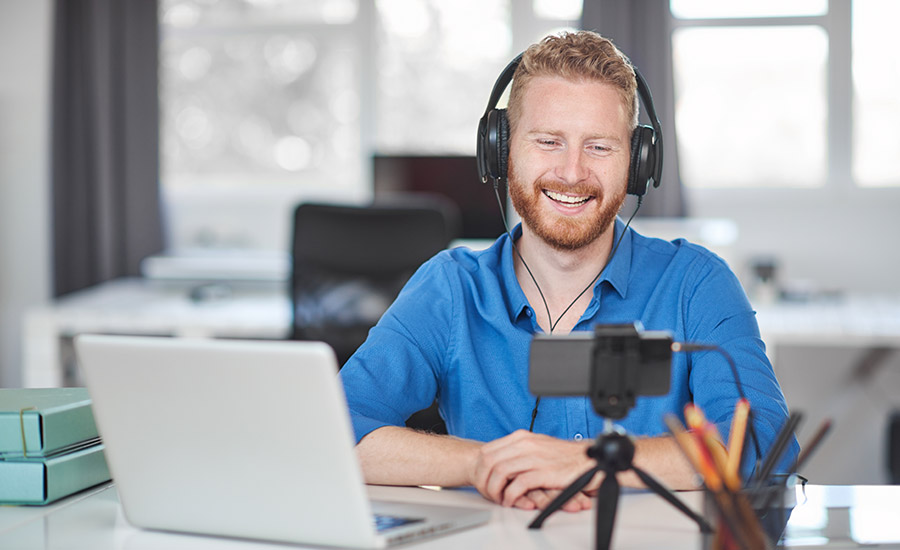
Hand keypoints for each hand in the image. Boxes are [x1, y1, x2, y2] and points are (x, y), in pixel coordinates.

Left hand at [470, 430, 596, 508]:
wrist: (588, 459)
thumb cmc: (563, 456)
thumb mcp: (536, 446)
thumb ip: (518, 451)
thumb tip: (499, 462)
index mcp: (521, 437)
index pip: (487, 450)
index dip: (480, 469)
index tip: (483, 481)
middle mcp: (525, 444)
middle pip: (489, 461)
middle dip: (483, 480)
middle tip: (487, 493)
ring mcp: (534, 457)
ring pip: (499, 472)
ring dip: (494, 490)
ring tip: (498, 499)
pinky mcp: (544, 472)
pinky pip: (517, 485)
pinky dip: (510, 496)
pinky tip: (511, 501)